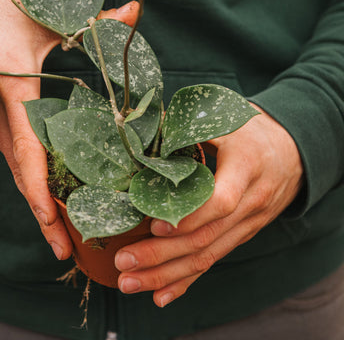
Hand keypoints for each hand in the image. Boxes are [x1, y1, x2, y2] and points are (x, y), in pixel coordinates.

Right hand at [0, 0, 138, 260]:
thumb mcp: (39, 14)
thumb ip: (90, 20)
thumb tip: (135, 12)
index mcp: (10, 90)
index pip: (27, 148)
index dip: (39, 188)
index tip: (53, 220)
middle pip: (21, 175)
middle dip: (42, 214)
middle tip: (66, 250)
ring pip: (16, 170)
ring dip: (37, 200)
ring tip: (62, 233)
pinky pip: (11, 157)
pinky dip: (30, 179)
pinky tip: (51, 194)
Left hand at [115, 103, 302, 306]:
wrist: (292, 153)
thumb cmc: (253, 132)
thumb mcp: (229, 120)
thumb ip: (192, 127)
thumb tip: (148, 134)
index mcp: (247, 168)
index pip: (221, 201)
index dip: (190, 217)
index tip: (154, 226)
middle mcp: (250, 203)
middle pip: (206, 238)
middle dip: (162, 255)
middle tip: (124, 263)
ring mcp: (247, 225)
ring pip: (207, 256)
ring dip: (167, 274)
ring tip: (130, 282)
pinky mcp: (240, 235)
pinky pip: (213, 261)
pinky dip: (187, 281)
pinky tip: (162, 296)